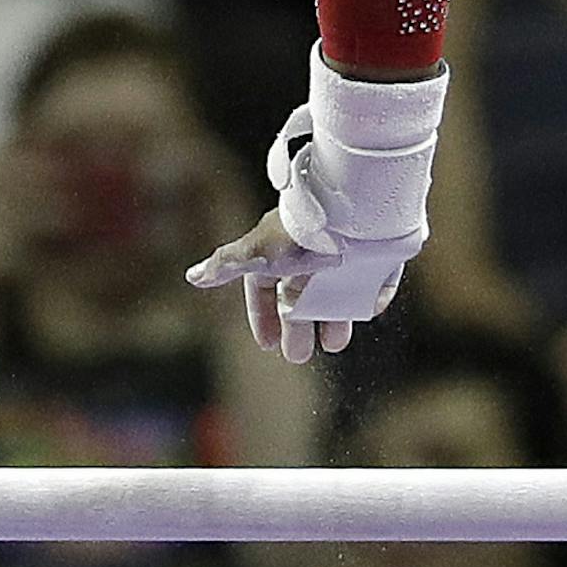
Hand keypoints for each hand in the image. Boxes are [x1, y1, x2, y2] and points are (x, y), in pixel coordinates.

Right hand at [186, 204, 404, 362]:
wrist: (349, 210)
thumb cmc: (298, 233)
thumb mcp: (257, 252)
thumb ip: (226, 264)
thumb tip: (192, 277)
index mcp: (278, 250)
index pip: (263, 287)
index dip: (262, 315)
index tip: (268, 344)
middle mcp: (308, 251)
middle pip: (298, 295)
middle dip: (296, 327)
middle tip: (297, 356)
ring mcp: (342, 252)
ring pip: (334, 293)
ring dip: (332, 321)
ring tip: (334, 344)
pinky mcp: (374, 255)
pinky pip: (371, 281)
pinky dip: (368, 298)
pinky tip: (367, 311)